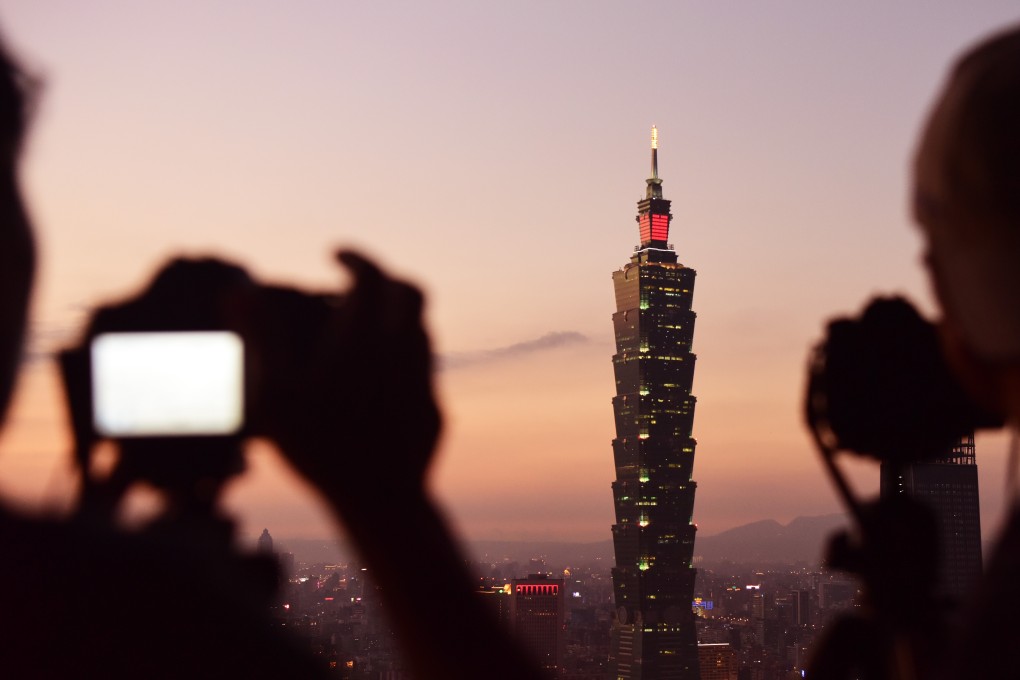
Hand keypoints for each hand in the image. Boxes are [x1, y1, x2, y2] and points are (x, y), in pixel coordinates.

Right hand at [256, 250, 440, 515]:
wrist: (381, 502)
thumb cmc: (319, 447)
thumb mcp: (275, 392)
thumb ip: (260, 335)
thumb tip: (239, 289)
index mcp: (367, 337)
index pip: (373, 275)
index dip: (356, 257)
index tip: (336, 254)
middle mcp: (405, 352)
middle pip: (411, 293)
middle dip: (385, 279)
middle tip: (357, 283)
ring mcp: (425, 382)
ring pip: (421, 330)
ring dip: (395, 318)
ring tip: (362, 328)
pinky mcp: (435, 411)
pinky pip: (424, 370)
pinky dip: (403, 358)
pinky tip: (377, 378)